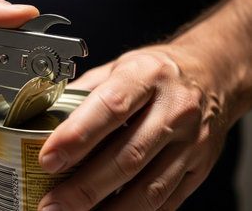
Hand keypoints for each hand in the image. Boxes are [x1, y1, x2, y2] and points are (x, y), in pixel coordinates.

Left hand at [37, 44, 239, 209]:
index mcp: (147, 76)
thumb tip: (48, 116)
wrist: (213, 75)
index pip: (111, 108)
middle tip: (53, 204)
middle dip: (85, 186)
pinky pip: (166, 199)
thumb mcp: (121, 66)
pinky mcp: (199, 167)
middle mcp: (173, 109)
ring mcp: (191, 142)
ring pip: (149, 186)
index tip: (49, 158)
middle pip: (128, 156)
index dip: (77, 136)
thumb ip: (85, 91)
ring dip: (108, 209)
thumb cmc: (160, 72)